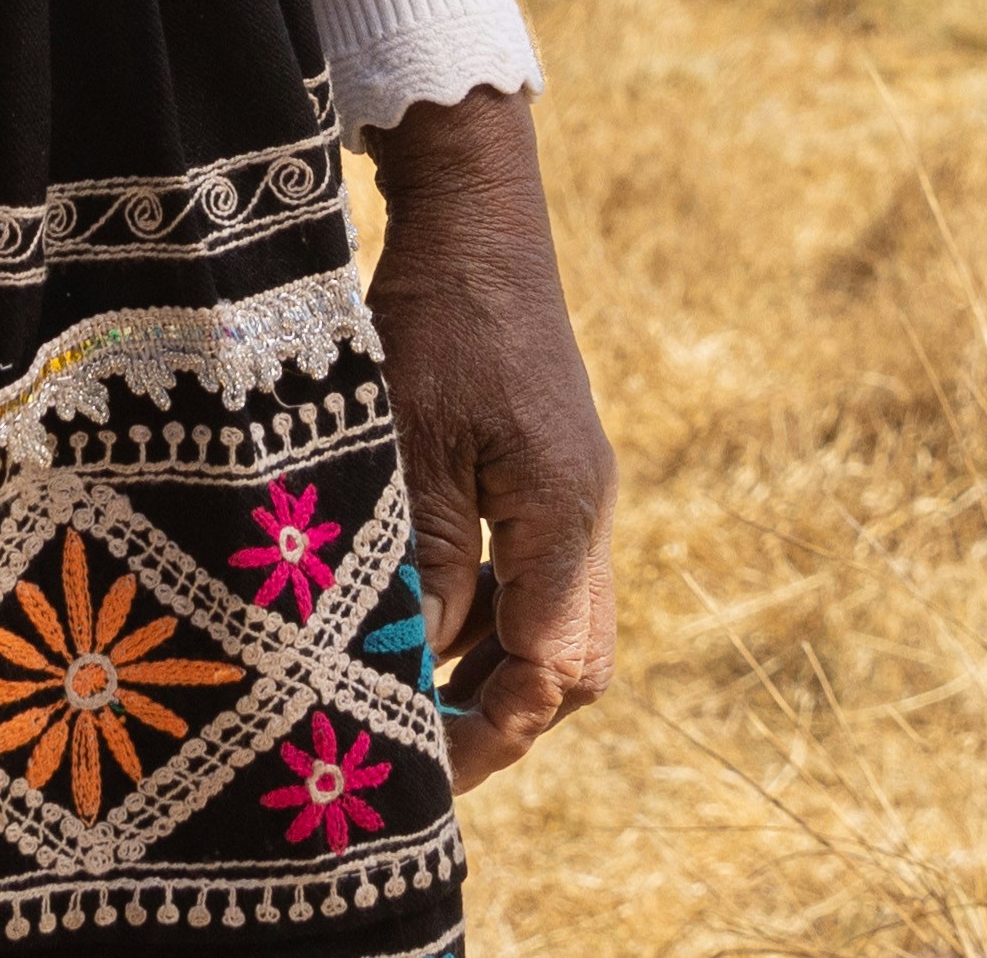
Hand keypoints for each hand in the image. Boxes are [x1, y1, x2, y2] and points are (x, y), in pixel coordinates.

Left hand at [358, 90, 618, 784]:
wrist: (476, 219)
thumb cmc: (437, 321)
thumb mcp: (410, 448)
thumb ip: (424, 564)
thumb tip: (410, 671)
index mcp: (564, 517)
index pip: (551, 672)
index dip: (488, 733)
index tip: (417, 767)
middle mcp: (585, 517)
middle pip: (569, 665)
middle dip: (497, 717)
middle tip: (411, 746)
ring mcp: (572, 494)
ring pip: (555, 625)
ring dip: (488, 671)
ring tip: (401, 695)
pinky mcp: (547, 473)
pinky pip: (534, 578)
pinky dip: (485, 618)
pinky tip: (418, 622)